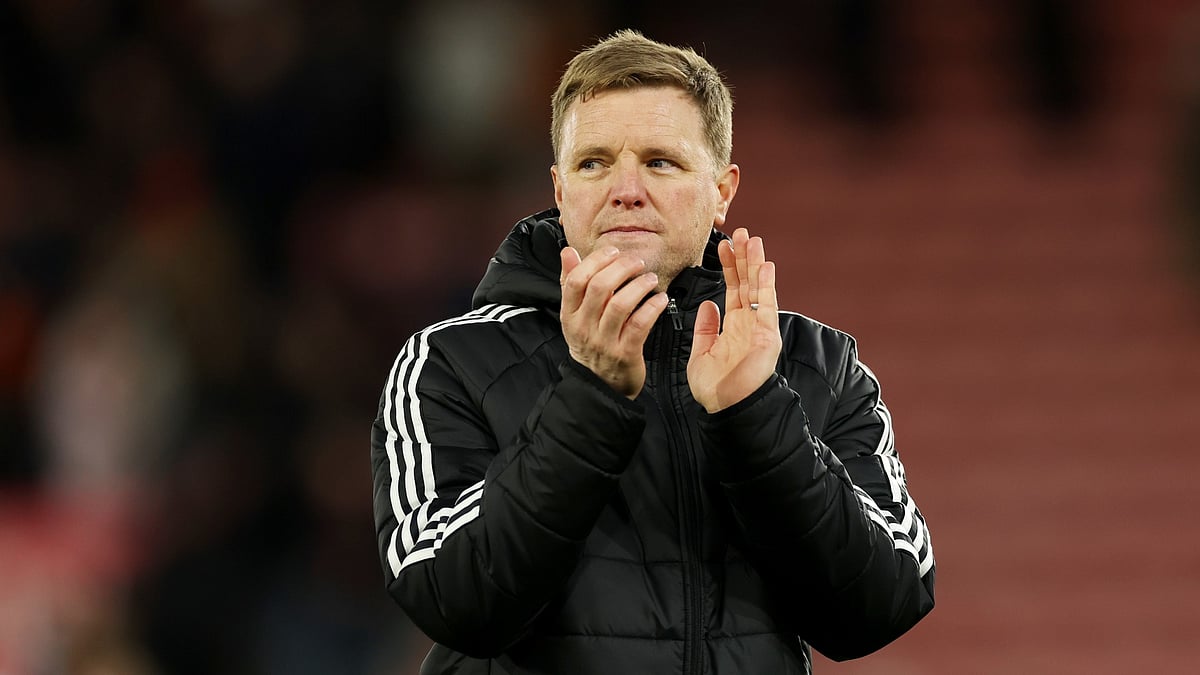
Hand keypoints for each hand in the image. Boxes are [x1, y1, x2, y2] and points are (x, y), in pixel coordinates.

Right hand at [560, 246, 668, 398]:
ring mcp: (604, 342)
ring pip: (620, 304)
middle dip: (622, 268)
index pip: (576, 280)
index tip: (614, 251)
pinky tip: (660, 299)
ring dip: (639, 285)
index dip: (596, 260)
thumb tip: (567, 251)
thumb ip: (571, 281)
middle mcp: (584, 327)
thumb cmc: (590, 342)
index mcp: (569, 314)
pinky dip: (652, 307)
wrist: (600, 384)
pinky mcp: (625, 353)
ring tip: (650, 278)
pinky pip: (640, 324)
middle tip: (637, 262)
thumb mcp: (574, 314)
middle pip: (599, 287)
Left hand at [688, 228, 781, 412]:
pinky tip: (765, 266)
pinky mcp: (767, 336)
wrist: (725, 408)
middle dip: (744, 258)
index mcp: (733, 327)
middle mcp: (748, 324)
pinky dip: (767, 285)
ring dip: (755, 264)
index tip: (724, 247)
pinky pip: (767, 306)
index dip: (729, 268)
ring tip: (752, 240)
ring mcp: (759, 329)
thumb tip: (707, 305)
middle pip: (747, 284)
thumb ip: (705, 328)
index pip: (732, 290)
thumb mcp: (701, 353)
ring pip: (758, 289)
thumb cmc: (715, 388)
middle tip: (741, 233)